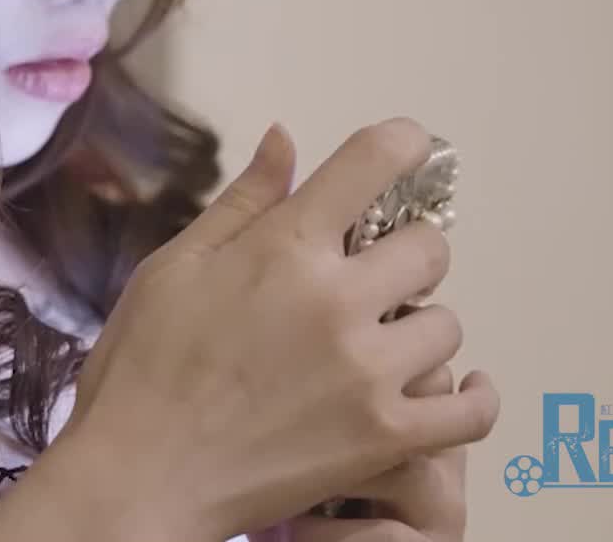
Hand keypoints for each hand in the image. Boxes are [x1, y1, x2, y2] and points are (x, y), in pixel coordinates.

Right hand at [52, 118, 499, 541]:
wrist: (139, 476)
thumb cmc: (142, 368)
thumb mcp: (176, 265)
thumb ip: (244, 201)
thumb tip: (286, 137)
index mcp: (284, 246)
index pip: (374, 161)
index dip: (401, 144)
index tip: (405, 149)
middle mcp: (337, 300)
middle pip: (429, 246)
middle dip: (401, 255)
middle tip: (366, 281)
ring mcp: (368, 371)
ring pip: (447, 325)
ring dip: (418, 329)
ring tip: (377, 348)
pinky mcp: (386, 436)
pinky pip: (472, 409)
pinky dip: (472, 397)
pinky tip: (456, 386)